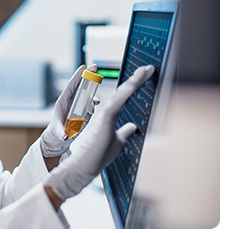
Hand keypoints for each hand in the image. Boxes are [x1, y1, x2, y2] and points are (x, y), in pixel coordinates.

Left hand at [41, 64, 98, 156]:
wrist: (61, 136)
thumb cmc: (57, 131)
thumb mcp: (58, 132)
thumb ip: (61, 132)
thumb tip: (65, 136)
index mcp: (63, 101)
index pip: (70, 86)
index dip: (76, 76)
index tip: (83, 67)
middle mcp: (71, 100)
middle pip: (80, 85)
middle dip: (87, 75)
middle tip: (95, 66)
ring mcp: (78, 104)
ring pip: (86, 93)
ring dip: (93, 90)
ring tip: (96, 94)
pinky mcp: (84, 109)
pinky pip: (90, 102)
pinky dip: (94, 102)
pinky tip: (96, 104)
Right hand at [43, 65, 154, 201]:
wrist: (84, 166)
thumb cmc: (97, 156)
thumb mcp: (117, 142)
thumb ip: (124, 133)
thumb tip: (133, 126)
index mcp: (110, 116)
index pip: (124, 98)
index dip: (135, 86)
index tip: (146, 76)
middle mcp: (107, 112)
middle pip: (124, 92)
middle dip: (137, 79)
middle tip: (149, 68)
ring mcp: (105, 114)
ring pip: (122, 93)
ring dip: (135, 81)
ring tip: (146, 70)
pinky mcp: (105, 117)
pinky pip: (118, 101)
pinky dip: (127, 91)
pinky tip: (136, 83)